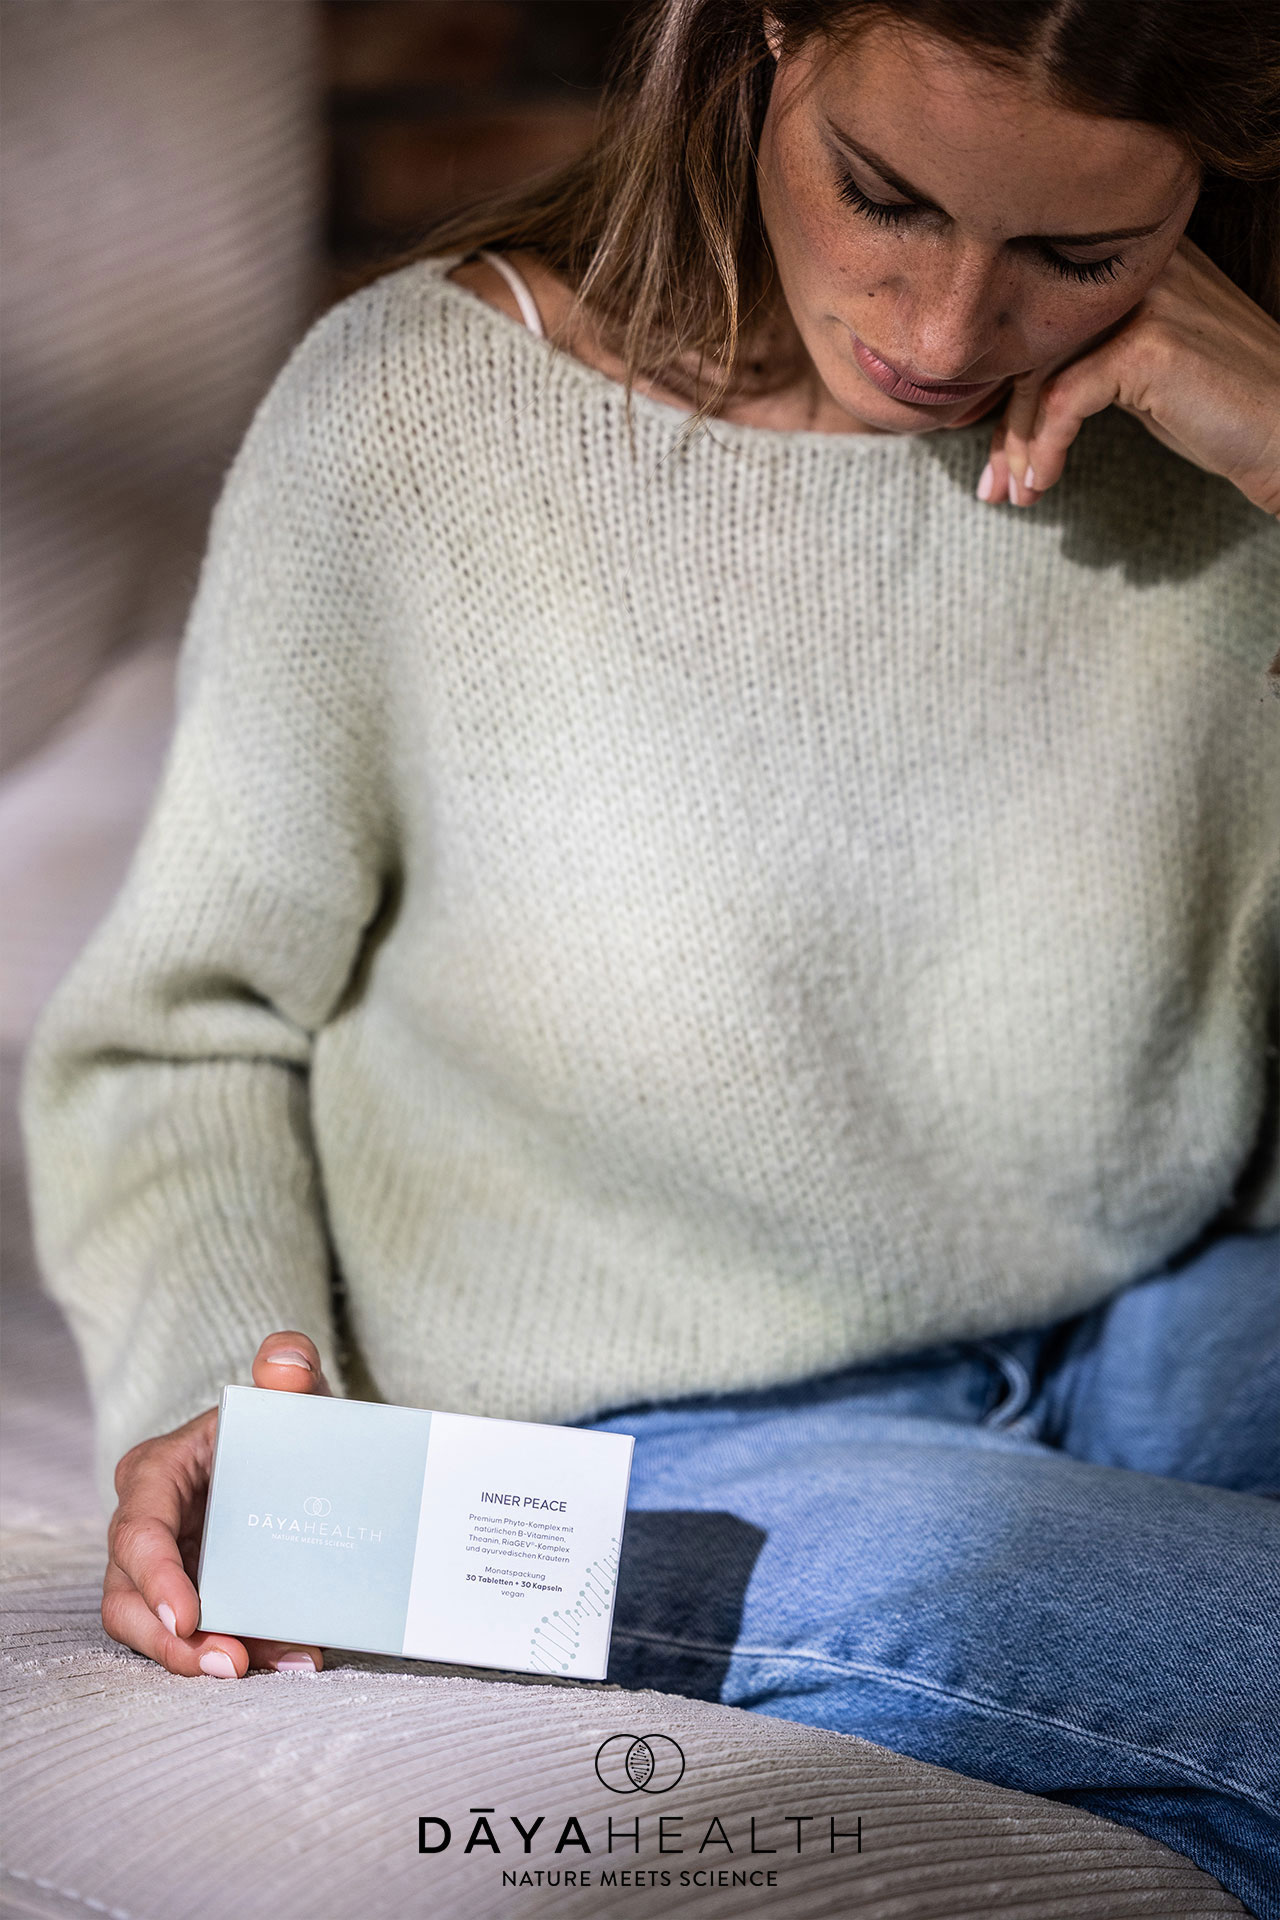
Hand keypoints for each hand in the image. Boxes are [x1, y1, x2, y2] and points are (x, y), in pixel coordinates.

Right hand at [102, 1331, 332, 1677]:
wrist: (302, 1454)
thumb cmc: (282, 1421)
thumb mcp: (293, 1393)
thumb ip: (292, 1366)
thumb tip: (283, 1364)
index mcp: (158, 1472)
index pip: (139, 1529)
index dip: (157, 1576)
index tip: (191, 1614)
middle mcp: (149, 1526)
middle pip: (132, 1596)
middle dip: (173, 1640)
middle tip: (230, 1663)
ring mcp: (169, 1568)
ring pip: (156, 1628)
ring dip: (201, 1658)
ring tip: (257, 1668)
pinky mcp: (198, 1597)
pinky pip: (204, 1636)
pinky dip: (244, 1652)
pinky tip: (289, 1658)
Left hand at [979, 236, 1279, 517]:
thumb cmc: (1221, 412)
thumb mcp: (1143, 375)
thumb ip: (1087, 361)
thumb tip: (1006, 401)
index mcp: (1135, 265)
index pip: (1044, 319)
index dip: (1008, 390)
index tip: (1000, 454)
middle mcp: (1141, 268)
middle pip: (1035, 344)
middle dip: (1005, 426)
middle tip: (994, 487)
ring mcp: (1147, 301)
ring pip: (1040, 372)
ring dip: (1018, 443)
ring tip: (1019, 493)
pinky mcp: (1148, 346)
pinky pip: (1064, 399)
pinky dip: (1047, 447)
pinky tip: (1046, 480)